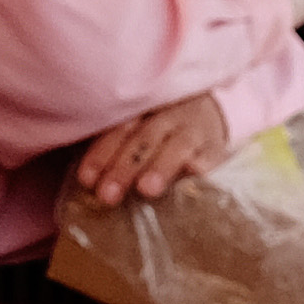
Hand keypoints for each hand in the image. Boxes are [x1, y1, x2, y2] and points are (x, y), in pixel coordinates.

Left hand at [72, 90, 237, 204]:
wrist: (213, 112)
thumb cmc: (163, 129)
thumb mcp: (139, 126)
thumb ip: (117, 147)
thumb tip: (88, 183)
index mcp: (140, 109)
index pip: (118, 129)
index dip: (101, 154)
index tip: (87, 180)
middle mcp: (167, 115)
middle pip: (143, 138)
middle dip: (124, 167)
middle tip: (108, 195)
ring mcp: (193, 130)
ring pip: (176, 146)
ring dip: (160, 167)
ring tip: (146, 189)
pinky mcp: (216, 147)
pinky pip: (208, 157)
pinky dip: (198, 169)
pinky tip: (187, 182)